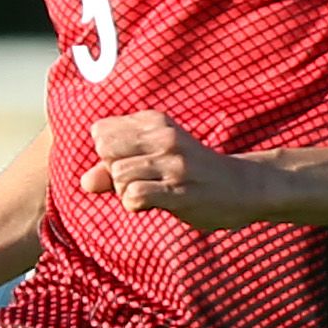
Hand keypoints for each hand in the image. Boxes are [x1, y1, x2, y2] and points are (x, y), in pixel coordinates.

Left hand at [79, 112, 274, 232]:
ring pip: (118, 175)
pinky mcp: (179, 191)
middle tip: (138, 180)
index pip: (101, 131)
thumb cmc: (194, 174)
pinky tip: (153, 205)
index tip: (130, 163)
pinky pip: (134, 196)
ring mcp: (173, 164)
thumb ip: (115, 170)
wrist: (243, 187)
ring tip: (151, 193)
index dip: (107, 153)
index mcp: (155, 122)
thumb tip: (84, 182)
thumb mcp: (155, 161)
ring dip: (125, 192)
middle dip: (112, 170)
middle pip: (105, 150)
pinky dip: (135, 205)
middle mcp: (163, 137)